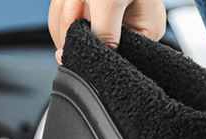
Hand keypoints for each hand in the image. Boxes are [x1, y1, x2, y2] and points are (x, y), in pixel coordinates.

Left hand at [49, 0, 166, 60]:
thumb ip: (101, 35)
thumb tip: (81, 65)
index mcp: (144, 34)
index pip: (110, 59)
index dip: (89, 46)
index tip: (80, 26)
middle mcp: (126, 32)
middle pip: (87, 49)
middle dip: (73, 24)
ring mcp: (107, 23)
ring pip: (71, 37)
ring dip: (64, 13)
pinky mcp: (91, 14)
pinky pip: (65, 24)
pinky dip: (62, 7)